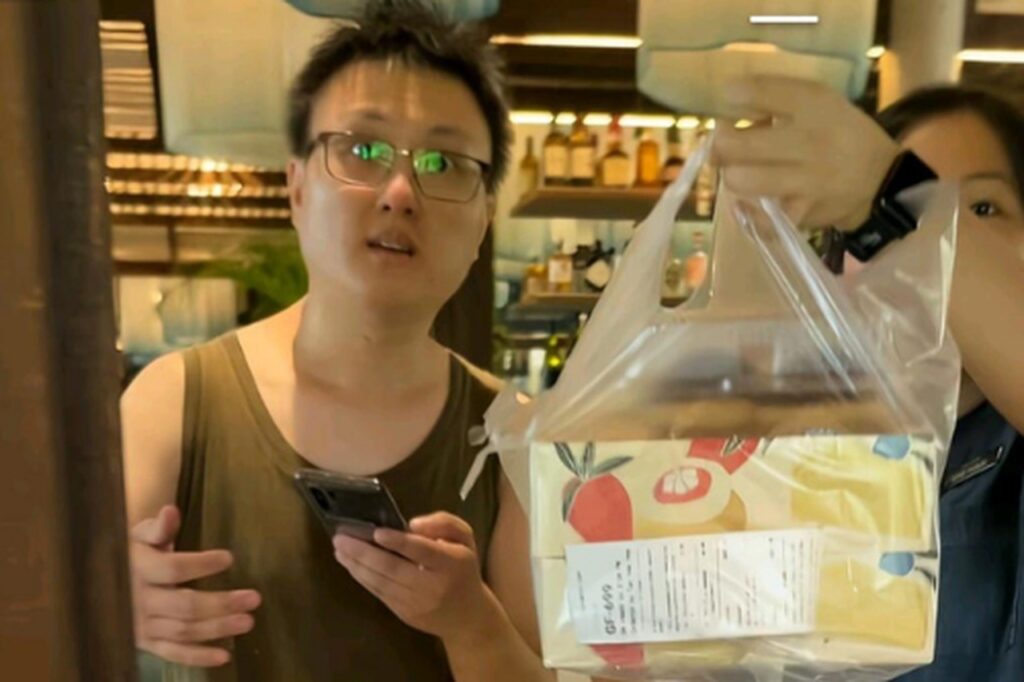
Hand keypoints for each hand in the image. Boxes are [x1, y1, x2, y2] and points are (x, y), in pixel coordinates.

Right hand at [130, 505, 261, 666]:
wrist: (98, 583)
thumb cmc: (132, 552)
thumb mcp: (140, 535)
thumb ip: (158, 527)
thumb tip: (171, 511)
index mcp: (139, 569)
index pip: (172, 569)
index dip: (201, 564)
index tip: (229, 558)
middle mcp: (139, 601)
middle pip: (184, 605)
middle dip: (220, 603)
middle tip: (254, 598)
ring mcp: (141, 626)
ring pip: (182, 631)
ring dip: (217, 628)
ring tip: (248, 621)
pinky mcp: (145, 644)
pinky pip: (172, 654)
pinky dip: (197, 658)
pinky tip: (225, 656)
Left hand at [333, 512, 496, 642]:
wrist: (467, 617)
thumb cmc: (463, 569)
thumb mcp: (465, 539)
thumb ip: (444, 523)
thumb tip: (412, 525)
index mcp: (450, 563)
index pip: (422, 552)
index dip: (399, 542)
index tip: (377, 532)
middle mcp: (432, 585)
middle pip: (394, 568)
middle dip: (364, 553)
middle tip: (341, 537)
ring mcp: (415, 603)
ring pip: (381, 582)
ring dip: (356, 565)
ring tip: (339, 549)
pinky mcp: (403, 614)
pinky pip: (379, 593)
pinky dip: (362, 578)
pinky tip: (350, 565)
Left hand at [711, 76, 899, 230]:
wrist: (880, 180)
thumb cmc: (840, 134)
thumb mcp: (818, 102)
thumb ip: (775, 97)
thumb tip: (729, 101)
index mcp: (814, 105)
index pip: (759, 92)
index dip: (732, 96)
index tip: (730, 99)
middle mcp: (809, 141)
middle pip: (734, 145)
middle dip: (720, 143)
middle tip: (723, 144)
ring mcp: (805, 181)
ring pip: (740, 180)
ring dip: (733, 176)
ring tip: (741, 171)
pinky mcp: (802, 213)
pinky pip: (757, 219)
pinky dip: (745, 213)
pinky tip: (747, 203)